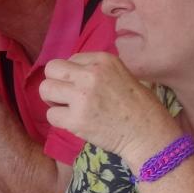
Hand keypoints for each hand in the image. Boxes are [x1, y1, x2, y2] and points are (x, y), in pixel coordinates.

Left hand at [40, 52, 178, 169]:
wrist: (148, 133)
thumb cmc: (139, 106)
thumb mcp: (121, 74)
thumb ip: (96, 71)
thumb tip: (70, 76)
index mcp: (103, 60)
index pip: (70, 59)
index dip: (73, 75)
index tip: (84, 88)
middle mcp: (90, 73)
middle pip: (52, 69)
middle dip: (56, 83)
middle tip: (67, 97)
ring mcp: (82, 96)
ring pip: (45, 89)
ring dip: (54, 101)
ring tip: (69, 109)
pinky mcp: (77, 119)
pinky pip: (51, 114)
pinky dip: (60, 120)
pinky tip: (76, 123)